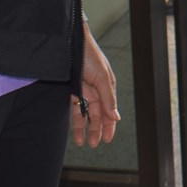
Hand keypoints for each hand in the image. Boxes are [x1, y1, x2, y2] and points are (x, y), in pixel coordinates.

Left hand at [73, 24, 121, 148]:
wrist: (70, 42)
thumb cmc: (89, 55)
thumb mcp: (102, 77)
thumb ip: (108, 98)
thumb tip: (116, 117)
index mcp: (106, 86)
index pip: (110, 110)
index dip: (109, 125)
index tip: (107, 139)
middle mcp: (95, 90)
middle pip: (98, 115)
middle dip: (97, 130)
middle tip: (95, 144)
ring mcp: (82, 91)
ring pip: (85, 114)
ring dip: (84, 128)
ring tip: (82, 142)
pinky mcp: (70, 91)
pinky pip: (74, 109)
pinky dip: (75, 121)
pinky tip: (75, 131)